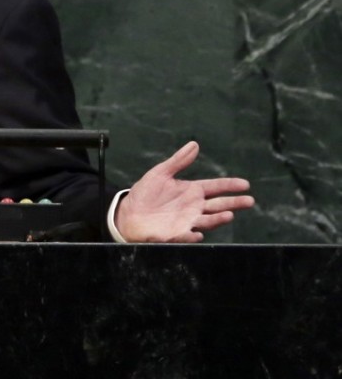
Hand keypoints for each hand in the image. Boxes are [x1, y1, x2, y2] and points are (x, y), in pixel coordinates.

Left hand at [114, 141, 254, 242]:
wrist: (129, 213)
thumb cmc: (146, 194)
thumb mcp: (160, 173)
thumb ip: (178, 161)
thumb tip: (194, 144)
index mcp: (192, 191)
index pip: (215, 187)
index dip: (230, 185)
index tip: (245, 184)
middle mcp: (194, 207)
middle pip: (218, 205)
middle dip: (234, 203)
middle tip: (249, 201)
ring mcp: (186, 221)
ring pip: (207, 221)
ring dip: (218, 219)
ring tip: (229, 215)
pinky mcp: (175, 234)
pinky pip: (185, 236)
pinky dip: (191, 235)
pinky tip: (197, 234)